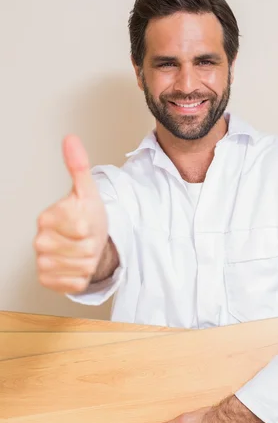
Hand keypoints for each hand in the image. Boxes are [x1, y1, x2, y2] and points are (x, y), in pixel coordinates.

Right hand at [34, 135, 107, 293]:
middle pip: (85, 248)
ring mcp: (42, 262)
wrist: (85, 242)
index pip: (82, 226)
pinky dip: (83, 277)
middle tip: (86, 238)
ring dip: (90, 260)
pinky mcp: (47, 280)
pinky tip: (77, 265)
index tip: (86, 221)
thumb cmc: (87, 217)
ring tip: (83, 250)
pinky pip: (76, 283)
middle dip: (93, 244)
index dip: (91, 226)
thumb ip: (79, 166)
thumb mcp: (87, 191)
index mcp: (47, 217)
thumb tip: (70, 139)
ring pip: (83, 266)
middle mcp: (40, 241)